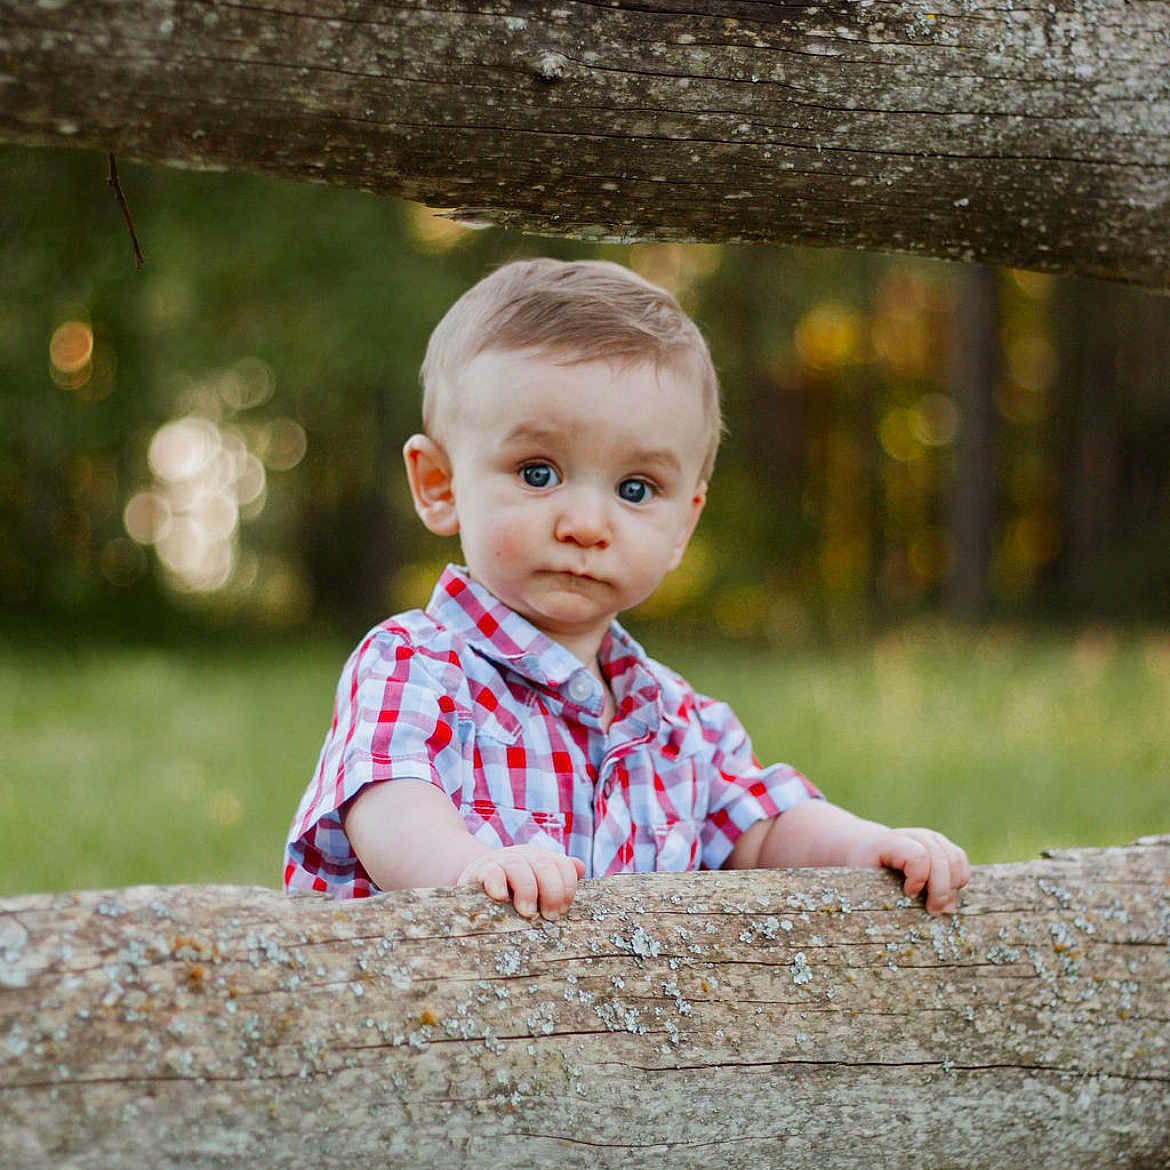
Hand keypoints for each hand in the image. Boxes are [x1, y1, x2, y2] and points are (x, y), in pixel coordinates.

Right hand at [457, 845, 585, 919]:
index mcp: (542, 859)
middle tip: (550, 916)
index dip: (567, 887)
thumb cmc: (513, 889)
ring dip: (527, 889)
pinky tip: (500, 897)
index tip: (563, 910)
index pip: (562, 865)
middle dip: (551, 891)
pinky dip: (496, 882)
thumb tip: (580, 867)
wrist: (477, 878)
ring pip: (518, 866)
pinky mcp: (480, 871)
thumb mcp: (537, 882)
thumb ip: (559, 878)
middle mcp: (524, 856)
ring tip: (528, 913)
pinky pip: (490, 872)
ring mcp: (501, 861)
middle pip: (544, 865)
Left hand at [846, 827, 970, 914]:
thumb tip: (914, 908)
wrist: (869, 848)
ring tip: (940, 905)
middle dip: (940, 891)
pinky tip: (947, 893)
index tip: (908, 893)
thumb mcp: (863, 880)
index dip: (918, 878)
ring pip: (955, 860)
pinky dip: (959, 880)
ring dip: (952, 887)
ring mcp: (931, 837)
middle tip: (932, 911)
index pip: (918, 856)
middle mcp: (914, 835)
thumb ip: (884, 892)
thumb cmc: (866, 869)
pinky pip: (961, 860)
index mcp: (891, 842)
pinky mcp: (943, 844)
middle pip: (941, 860)